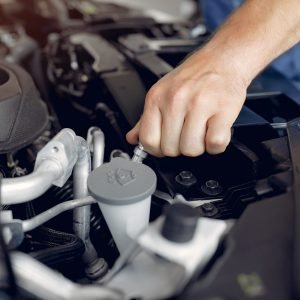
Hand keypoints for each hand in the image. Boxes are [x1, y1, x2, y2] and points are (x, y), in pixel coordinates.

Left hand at [126, 50, 248, 156]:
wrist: (224, 58)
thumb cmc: (195, 76)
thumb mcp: (162, 92)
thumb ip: (145, 119)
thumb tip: (133, 139)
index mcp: (157, 98)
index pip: (148, 140)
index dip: (157, 150)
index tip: (166, 145)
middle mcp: (175, 101)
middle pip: (170, 149)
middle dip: (180, 147)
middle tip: (188, 133)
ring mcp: (199, 105)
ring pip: (191, 150)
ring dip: (199, 146)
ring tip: (202, 130)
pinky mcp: (223, 110)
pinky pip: (214, 144)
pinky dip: (216, 144)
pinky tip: (215, 131)